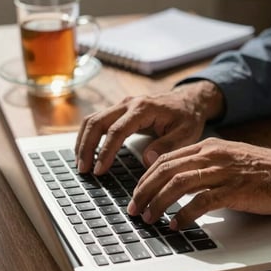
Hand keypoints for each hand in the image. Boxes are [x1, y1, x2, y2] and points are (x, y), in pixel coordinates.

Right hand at [75, 80, 223, 174]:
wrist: (189, 101)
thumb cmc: (188, 117)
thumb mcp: (186, 133)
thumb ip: (167, 146)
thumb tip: (146, 160)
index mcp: (144, 109)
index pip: (117, 131)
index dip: (106, 151)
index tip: (99, 170)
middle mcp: (129, 104)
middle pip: (97, 122)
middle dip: (86, 146)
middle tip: (83, 170)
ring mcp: (122, 105)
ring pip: (93, 119)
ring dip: (83, 141)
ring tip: (81, 163)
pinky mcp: (120, 110)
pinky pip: (98, 121)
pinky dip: (89, 136)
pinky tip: (87, 151)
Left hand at [127, 137, 270, 229]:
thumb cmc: (260, 168)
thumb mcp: (226, 157)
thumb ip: (202, 163)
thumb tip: (176, 178)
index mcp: (206, 147)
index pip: (165, 159)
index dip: (146, 177)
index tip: (137, 192)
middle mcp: (211, 156)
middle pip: (166, 171)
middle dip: (145, 190)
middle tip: (135, 208)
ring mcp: (222, 172)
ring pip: (179, 184)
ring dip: (159, 202)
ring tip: (150, 217)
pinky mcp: (234, 190)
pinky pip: (202, 202)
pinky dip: (185, 214)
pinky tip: (177, 224)